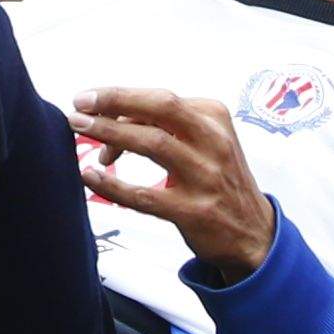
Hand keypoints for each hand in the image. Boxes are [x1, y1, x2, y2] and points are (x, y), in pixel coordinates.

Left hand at [70, 87, 275, 276]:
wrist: (254, 234)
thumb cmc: (218, 180)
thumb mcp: (205, 141)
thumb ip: (166, 126)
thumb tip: (110, 120)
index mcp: (214, 118)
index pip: (160, 99)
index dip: (120, 99)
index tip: (89, 100)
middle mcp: (214, 142)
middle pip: (160, 108)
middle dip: (115, 101)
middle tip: (79, 106)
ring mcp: (206, 177)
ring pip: (152, 144)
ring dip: (110, 134)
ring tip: (80, 131)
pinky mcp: (194, 212)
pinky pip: (144, 195)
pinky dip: (111, 184)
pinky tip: (90, 176)